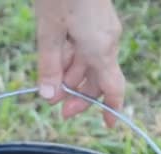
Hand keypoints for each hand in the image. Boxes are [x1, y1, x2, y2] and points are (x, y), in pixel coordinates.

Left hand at [34, 0, 124, 126]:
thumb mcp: (48, 33)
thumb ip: (49, 67)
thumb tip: (47, 97)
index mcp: (101, 49)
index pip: (113, 88)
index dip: (112, 110)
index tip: (108, 126)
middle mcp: (108, 41)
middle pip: (98, 79)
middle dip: (78, 95)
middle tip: (56, 106)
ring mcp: (104, 29)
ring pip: (91, 64)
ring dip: (72, 77)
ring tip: (50, 83)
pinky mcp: (97, 20)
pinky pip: (88, 47)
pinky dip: (73, 58)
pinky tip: (57, 60)